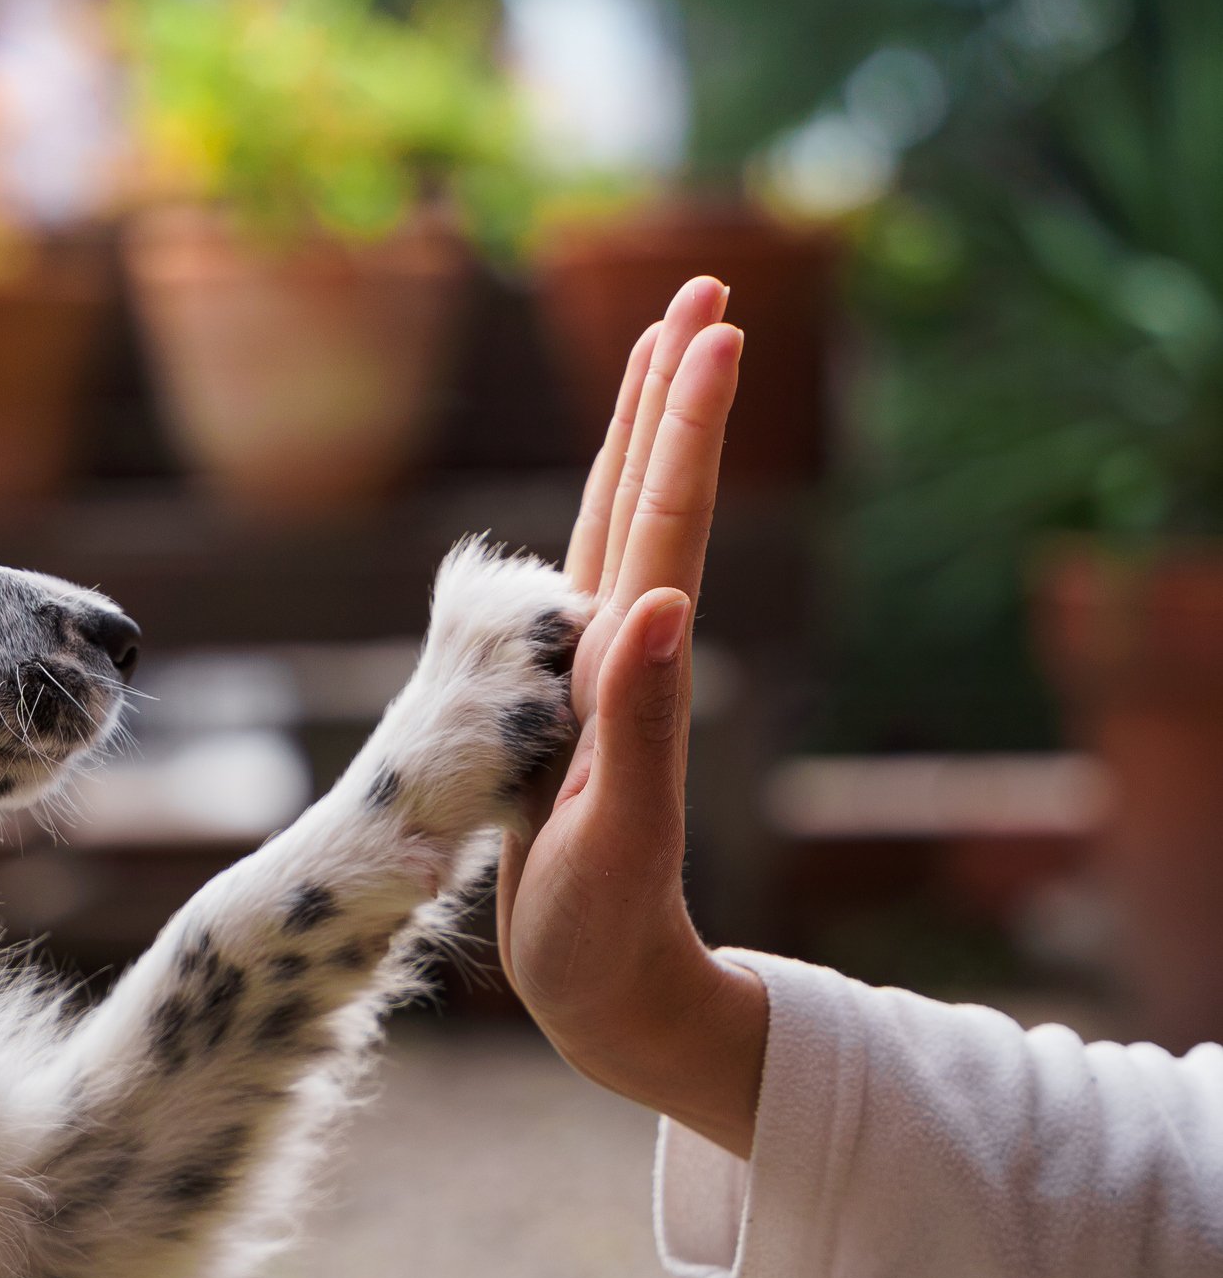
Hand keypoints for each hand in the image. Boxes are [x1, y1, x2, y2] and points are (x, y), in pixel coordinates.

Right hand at [496, 278, 768, 1158]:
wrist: (608, 990)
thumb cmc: (607, 933)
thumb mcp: (620, 837)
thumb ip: (641, 723)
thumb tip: (658, 602)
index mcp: (635, 670)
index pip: (664, 524)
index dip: (683, 424)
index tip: (709, 321)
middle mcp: (625, 654)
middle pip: (652, 498)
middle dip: (674, 393)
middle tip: (702, 287)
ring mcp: (598, 675)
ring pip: (622, 529)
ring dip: (643, 438)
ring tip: (658, 357)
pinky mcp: (569, 705)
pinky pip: (579, 586)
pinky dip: (591, 521)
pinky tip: (593, 500)